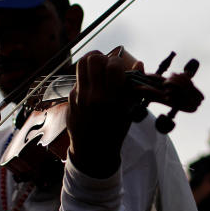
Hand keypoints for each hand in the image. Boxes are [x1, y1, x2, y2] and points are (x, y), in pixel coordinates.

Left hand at [67, 50, 141, 177]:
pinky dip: (87, 79)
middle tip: (107, 68)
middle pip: (93, 59)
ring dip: (92, 63)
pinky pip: (78, 79)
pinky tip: (92, 89)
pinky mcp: (70, 98)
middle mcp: (93, 96)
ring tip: (99, 71)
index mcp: (111, 99)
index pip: (113, 65)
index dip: (118, 63)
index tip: (120, 70)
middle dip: (103, 59)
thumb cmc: (115, 131)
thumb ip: (134, 87)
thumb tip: (139, 63)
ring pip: (81, 63)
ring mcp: (79, 96)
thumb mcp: (129, 111)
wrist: (93, 151)